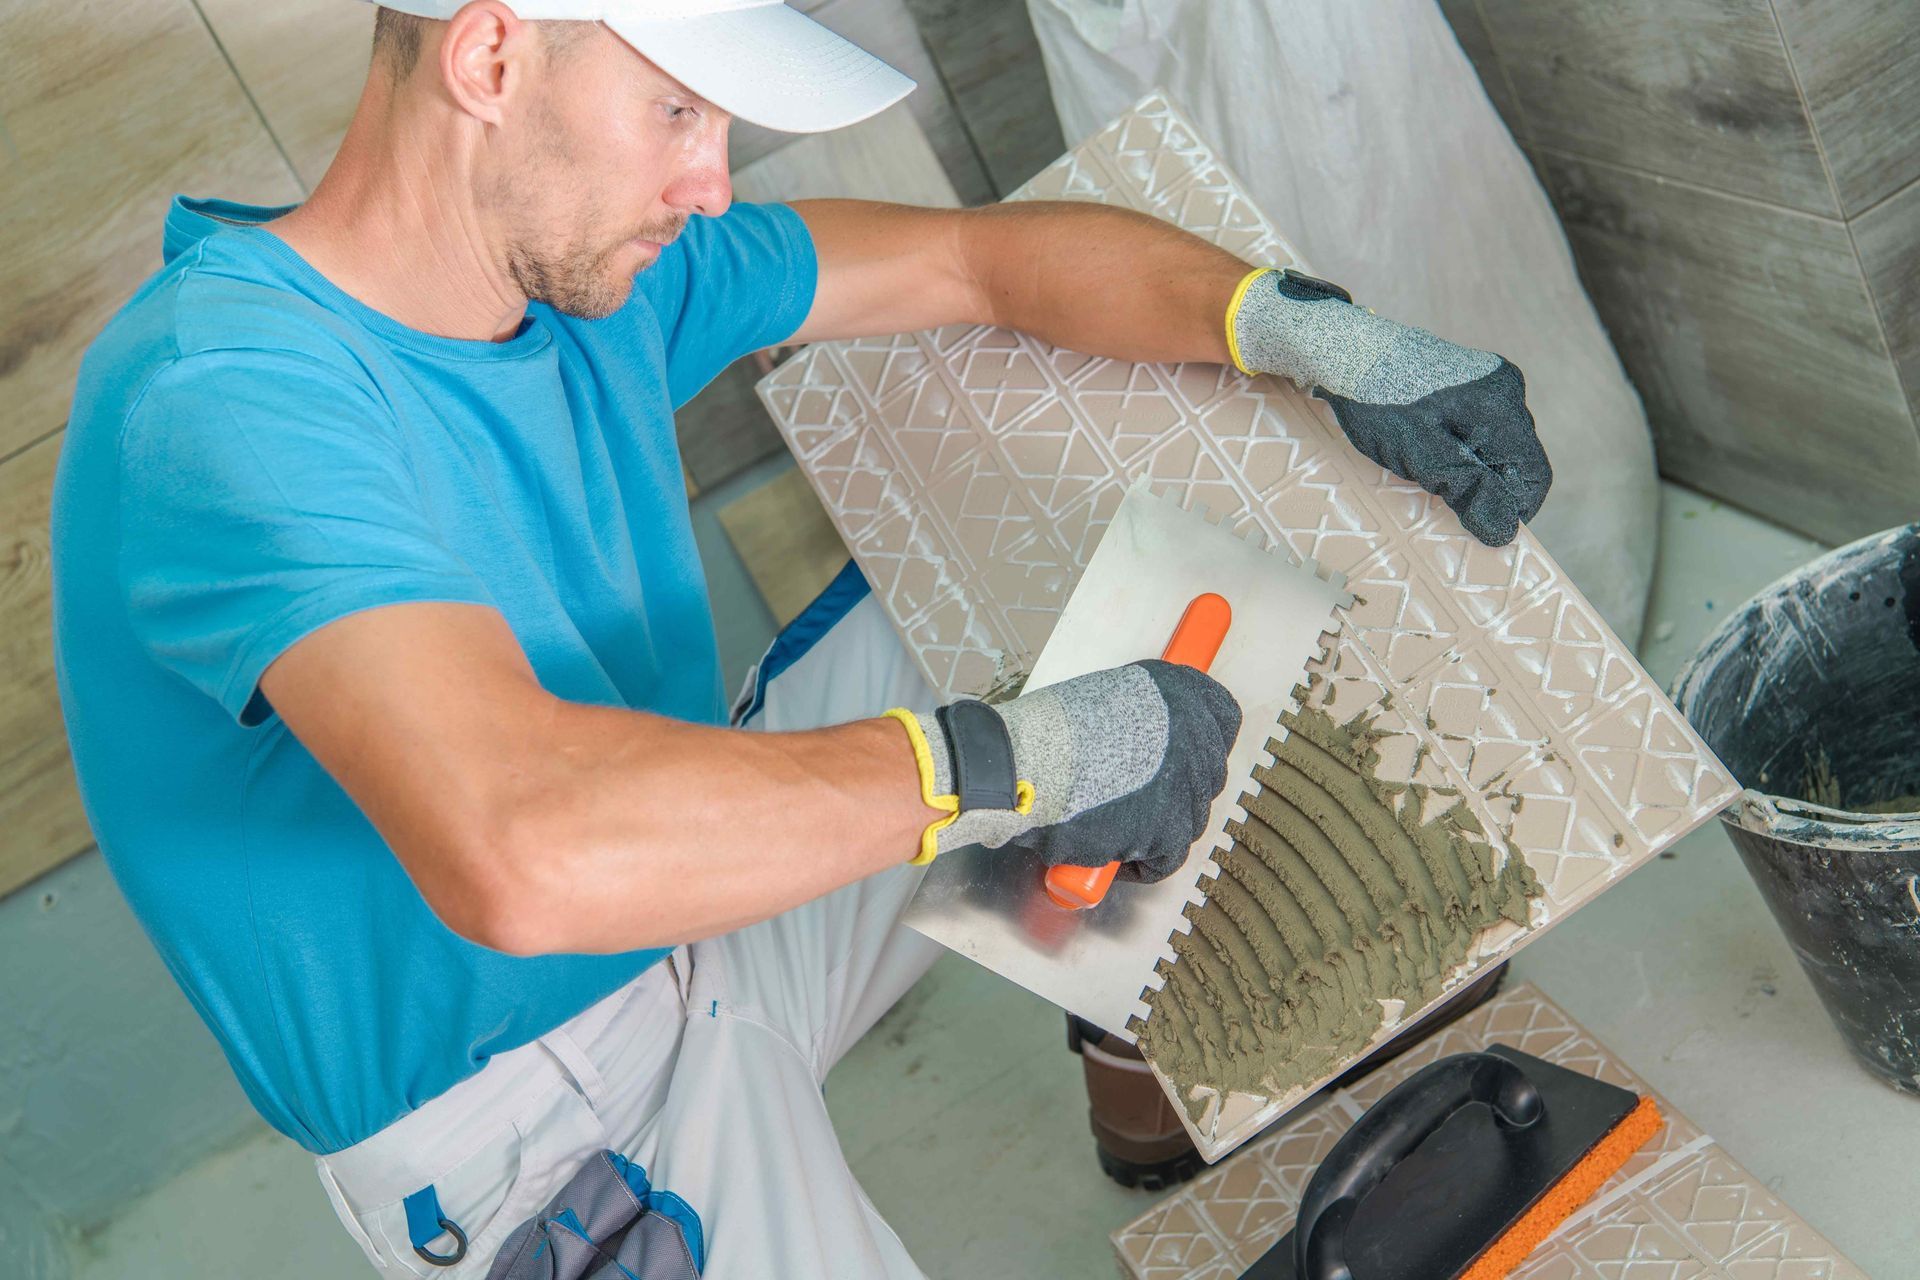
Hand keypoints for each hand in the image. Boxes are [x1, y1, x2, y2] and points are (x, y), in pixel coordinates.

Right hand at [887, 660, 1240, 882]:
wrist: (1021, 764)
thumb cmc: (1044, 732)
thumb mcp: (1103, 696)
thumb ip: (1140, 716)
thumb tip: (1148, 743)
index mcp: (1177, 692)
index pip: (1222, 716)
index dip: (1203, 739)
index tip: (1186, 753)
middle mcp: (1193, 734)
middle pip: (1207, 772)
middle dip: (1176, 788)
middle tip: (1137, 795)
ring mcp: (1184, 785)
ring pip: (1189, 817)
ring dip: (1157, 825)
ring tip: (1114, 822)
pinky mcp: (1167, 832)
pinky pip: (1167, 856)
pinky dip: (1141, 862)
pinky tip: (1113, 850)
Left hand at [1230, 268, 1550, 545]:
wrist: (1340, 348)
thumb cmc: (1375, 398)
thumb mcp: (1420, 452)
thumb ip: (1468, 489)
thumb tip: (1506, 532)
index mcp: (1502, 405)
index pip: (1534, 475)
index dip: (1512, 511)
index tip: (1476, 530)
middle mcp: (1503, 388)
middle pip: (1515, 461)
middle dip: (1485, 490)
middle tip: (1439, 501)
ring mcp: (1484, 383)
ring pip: (1493, 448)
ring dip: (1467, 472)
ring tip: (1424, 475)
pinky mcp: (1463, 383)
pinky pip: (1474, 430)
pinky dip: (1456, 452)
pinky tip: (1422, 455)